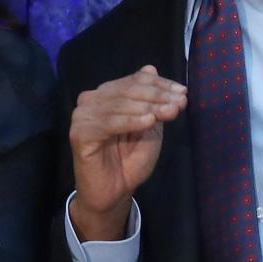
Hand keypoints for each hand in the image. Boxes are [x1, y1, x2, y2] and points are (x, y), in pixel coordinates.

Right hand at [68, 65, 185, 240]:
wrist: (113, 193)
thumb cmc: (130, 160)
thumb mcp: (148, 126)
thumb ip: (150, 100)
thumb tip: (150, 68)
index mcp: (107, 94)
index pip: (134, 80)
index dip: (160, 85)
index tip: (183, 93)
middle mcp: (91, 100)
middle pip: (128, 89)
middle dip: (157, 96)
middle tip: (179, 104)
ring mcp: (82, 115)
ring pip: (119, 104)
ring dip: (148, 107)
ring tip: (170, 112)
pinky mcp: (79, 133)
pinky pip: (108, 123)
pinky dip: (130, 121)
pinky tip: (148, 122)